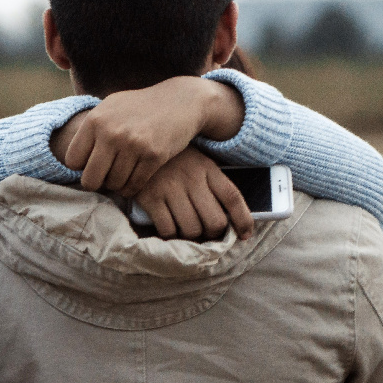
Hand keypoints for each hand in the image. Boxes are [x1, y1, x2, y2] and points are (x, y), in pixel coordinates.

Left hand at [55, 76, 244, 195]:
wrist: (181, 101)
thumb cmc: (142, 107)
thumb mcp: (112, 106)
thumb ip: (91, 127)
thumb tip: (70, 159)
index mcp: (96, 120)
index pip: (73, 161)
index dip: (82, 167)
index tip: (93, 164)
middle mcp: (111, 132)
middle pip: (90, 179)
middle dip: (97, 182)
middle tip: (106, 177)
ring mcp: (133, 145)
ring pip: (113, 185)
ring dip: (118, 185)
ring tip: (124, 174)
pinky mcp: (153, 156)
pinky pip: (134, 186)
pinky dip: (133, 187)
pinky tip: (136, 178)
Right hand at [133, 147, 254, 240]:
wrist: (137, 146)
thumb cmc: (173, 160)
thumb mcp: (197, 163)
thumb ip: (212, 185)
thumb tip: (228, 219)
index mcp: (208, 168)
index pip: (233, 197)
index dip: (243, 220)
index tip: (244, 235)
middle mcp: (192, 179)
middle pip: (214, 221)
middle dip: (212, 233)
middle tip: (205, 232)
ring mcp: (170, 188)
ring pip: (192, 229)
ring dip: (191, 236)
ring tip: (186, 230)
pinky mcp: (150, 198)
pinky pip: (168, 229)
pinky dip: (170, 235)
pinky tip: (169, 228)